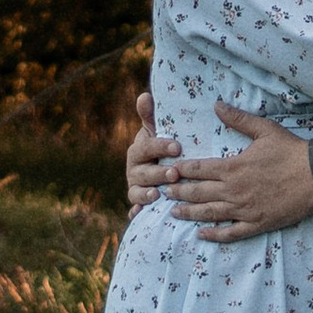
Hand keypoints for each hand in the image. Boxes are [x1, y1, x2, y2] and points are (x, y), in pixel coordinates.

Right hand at [125, 88, 177, 210]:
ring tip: (158, 195)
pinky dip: (137, 213)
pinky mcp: (138, 204)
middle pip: (143, 172)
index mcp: (138, 150)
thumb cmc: (161, 146)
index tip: (178, 146)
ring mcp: (135, 187)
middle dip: (158, 173)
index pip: (148, 146)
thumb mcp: (156, 130)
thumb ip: (150, 115)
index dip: (161, 146)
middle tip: (174, 174)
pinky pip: (135, 211)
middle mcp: (134, 170)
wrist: (156, 167)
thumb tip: (144, 96)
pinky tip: (141, 215)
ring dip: (147, 194)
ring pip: (137, 192)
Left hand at [167, 106, 312, 236]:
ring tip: (173, 213)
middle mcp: (235, 191)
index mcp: (234, 167)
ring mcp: (245, 210)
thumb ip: (238, 119)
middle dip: (180, 192)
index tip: (169, 170)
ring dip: (190, 213)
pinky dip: (214, 235)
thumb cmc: (289, 150)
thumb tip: (216, 105)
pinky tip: (202, 235)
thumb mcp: (263, 129)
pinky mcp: (257, 224)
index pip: (201, 169)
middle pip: (200, 193)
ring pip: (210, 214)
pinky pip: (231, 233)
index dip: (183, 171)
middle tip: (163, 192)